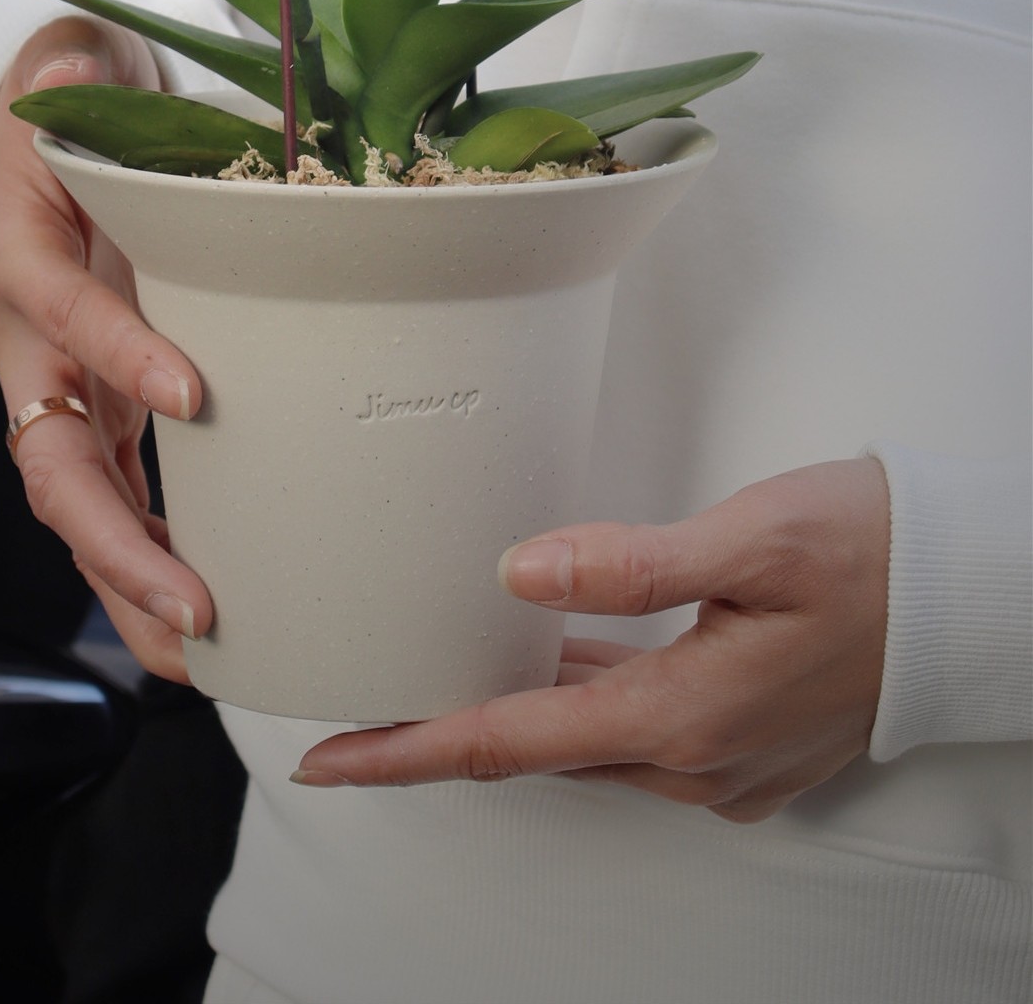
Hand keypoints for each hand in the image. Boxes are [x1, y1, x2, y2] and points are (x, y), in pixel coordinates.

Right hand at [0, 15, 210, 681]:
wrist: (44, 126)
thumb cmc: (70, 104)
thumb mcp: (67, 76)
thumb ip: (70, 80)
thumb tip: (72, 69)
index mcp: (19, 253)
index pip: (60, 311)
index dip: (117, 352)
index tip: (193, 394)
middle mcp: (23, 338)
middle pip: (50, 459)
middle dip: (116, 539)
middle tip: (194, 604)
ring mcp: (52, 386)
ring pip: (74, 505)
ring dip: (131, 580)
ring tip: (202, 652)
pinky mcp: (86, 405)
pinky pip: (106, 494)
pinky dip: (146, 554)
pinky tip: (200, 611)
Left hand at [292, 459, 889, 821]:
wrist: (978, 591)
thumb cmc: (876, 552)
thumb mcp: (751, 538)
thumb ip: (630, 561)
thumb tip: (518, 571)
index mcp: (682, 716)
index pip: (511, 742)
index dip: (411, 751)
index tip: (332, 761)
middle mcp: (696, 759)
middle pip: (537, 751)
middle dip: (443, 735)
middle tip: (361, 716)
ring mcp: (726, 762)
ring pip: (588, 741)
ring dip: (513, 716)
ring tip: (436, 681)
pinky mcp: (747, 744)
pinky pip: (636, 733)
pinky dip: (579, 703)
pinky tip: (553, 660)